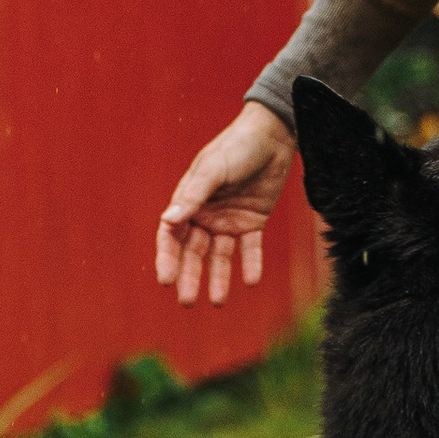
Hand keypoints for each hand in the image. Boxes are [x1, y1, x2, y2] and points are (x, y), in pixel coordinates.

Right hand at [155, 102, 296, 305]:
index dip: (167, 258)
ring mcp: (229, 219)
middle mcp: (206, 214)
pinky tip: (251, 281)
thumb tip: (168, 221)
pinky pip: (250, 248)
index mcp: (189, 201)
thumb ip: (193, 196)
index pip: (171, 236)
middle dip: (190, 276)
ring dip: (219, 277)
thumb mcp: (213, 170)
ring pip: (221, 255)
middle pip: (194, 252)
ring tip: (219, 302)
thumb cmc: (236, 147)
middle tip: (187, 302)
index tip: (166, 281)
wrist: (273, 135)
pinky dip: (251, 264)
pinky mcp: (254, 221)